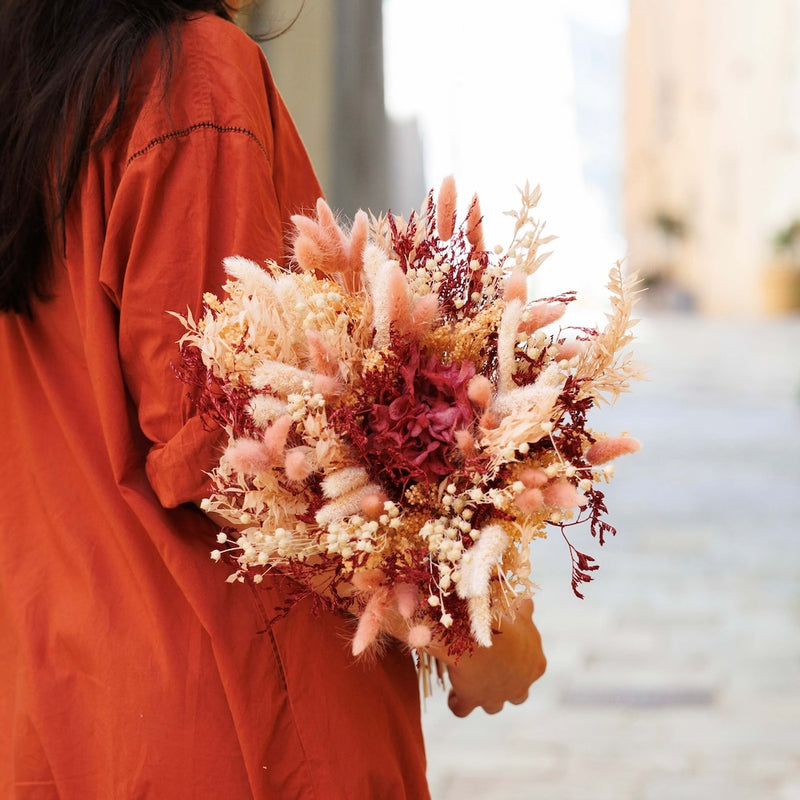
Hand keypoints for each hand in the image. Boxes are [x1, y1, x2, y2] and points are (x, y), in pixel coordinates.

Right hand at [440, 599, 545, 716]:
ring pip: (493, 706)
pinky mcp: (471, 700)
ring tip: (470, 680)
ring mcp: (496, 697)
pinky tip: (451, 693)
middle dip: (506, 684)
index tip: (503, 649)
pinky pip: (460, 709)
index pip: (531, 668)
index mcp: (536, 664)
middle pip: (517, 694)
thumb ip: (524, 609)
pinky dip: (456, 702)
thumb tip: (525, 602)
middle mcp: (520, 686)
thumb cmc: (502, 618)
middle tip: (491, 669)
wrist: (479, 631)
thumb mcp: (519, 610)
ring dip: (485, 695)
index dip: (518, 659)